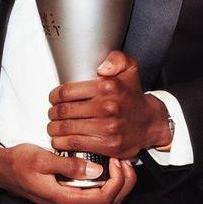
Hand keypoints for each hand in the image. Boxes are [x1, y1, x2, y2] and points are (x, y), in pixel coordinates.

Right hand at [0, 143, 136, 203]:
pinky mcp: (68, 196)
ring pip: (104, 202)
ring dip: (118, 184)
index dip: (118, 181)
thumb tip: (96, 170)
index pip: (103, 199)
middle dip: (124, 184)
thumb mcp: (42, 159)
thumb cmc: (19, 163)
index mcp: (64, 200)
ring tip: (121, 161)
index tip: (117, 159)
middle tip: (127, 160)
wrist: (2, 170)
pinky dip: (107, 183)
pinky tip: (108, 166)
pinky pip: (95, 196)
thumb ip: (68, 165)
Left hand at [47, 50, 171, 159]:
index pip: (68, 91)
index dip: (54, 96)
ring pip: (67, 128)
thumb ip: (116, 58)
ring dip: (54, 128)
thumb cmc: (133, 96)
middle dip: (53, 113)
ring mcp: (107, 127)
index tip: (53, 99)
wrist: (150, 122)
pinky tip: (59, 140)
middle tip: (52, 114)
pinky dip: (62, 142)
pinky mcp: (108, 145)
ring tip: (53, 127)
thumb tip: (101, 67)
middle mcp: (107, 106)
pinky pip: (76, 143)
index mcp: (108, 86)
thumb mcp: (130, 69)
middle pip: (65, 110)